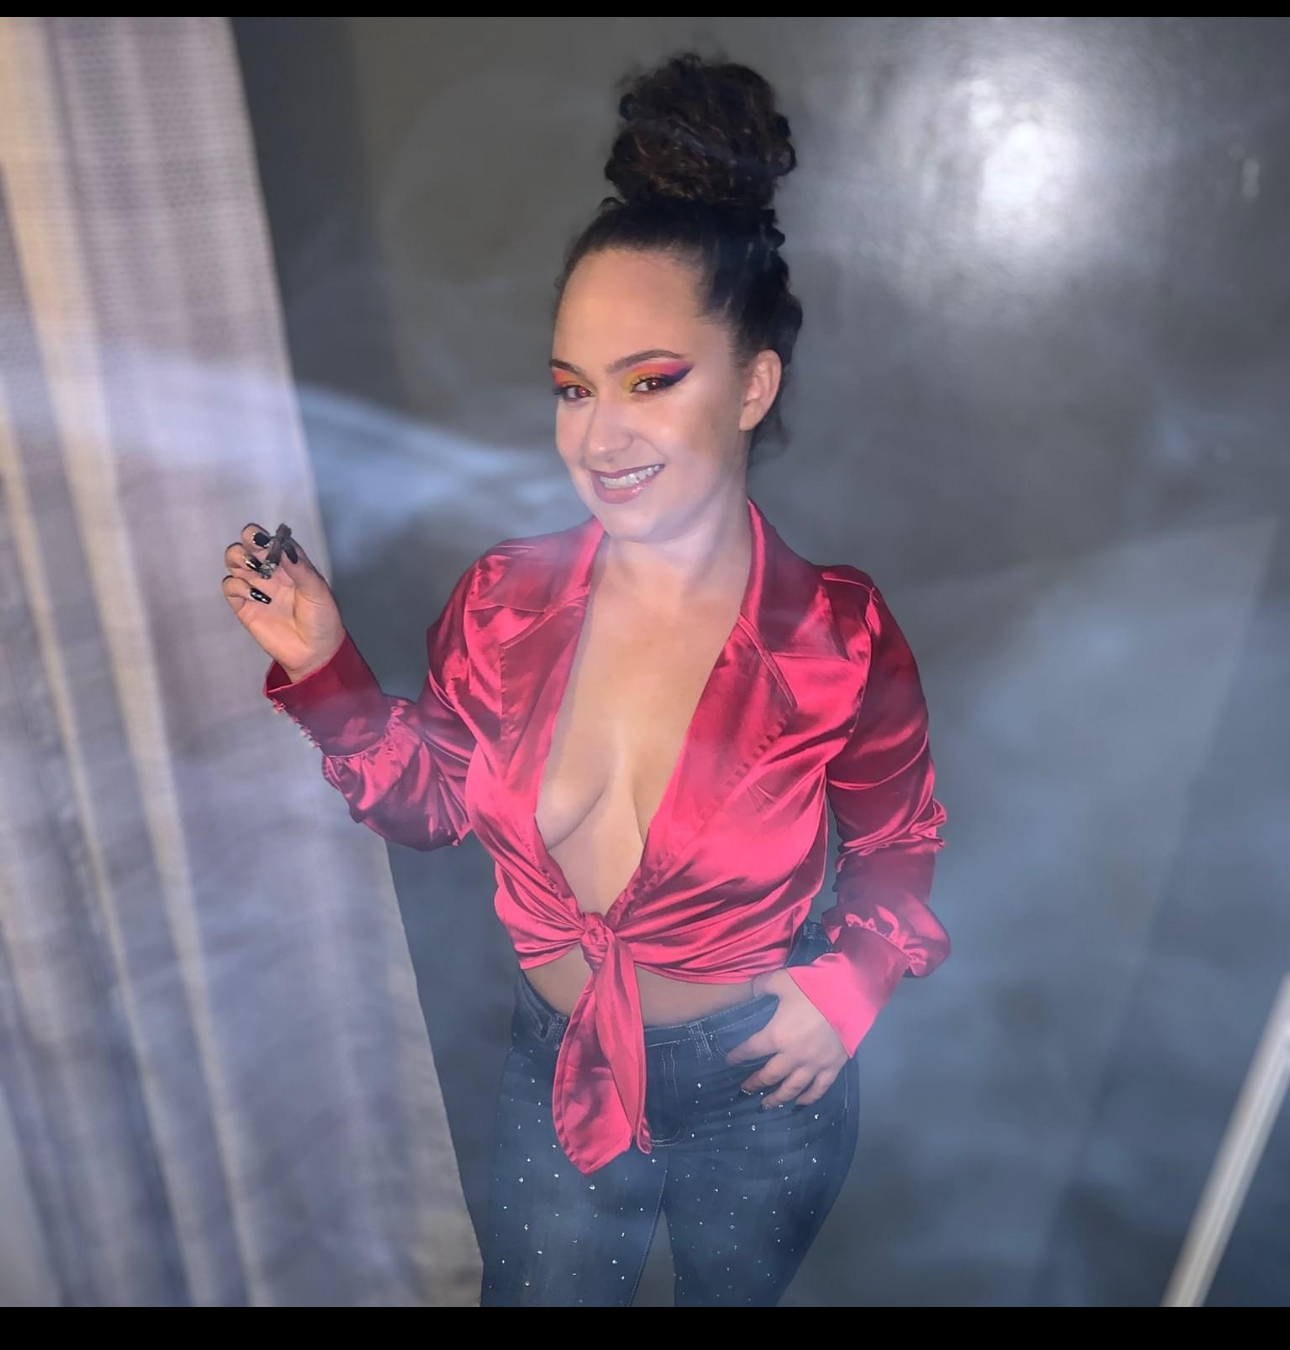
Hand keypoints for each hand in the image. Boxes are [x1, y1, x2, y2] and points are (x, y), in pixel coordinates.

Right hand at [221, 522, 344, 679]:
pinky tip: (258, 597)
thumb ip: (300, 568)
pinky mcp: (244, 606)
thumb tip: (283, 547)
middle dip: (248, 541)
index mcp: (289, 563)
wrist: (314, 653)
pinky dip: (238, 586)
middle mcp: (270, 571)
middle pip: (247, 545)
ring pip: (234, 561)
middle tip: (258, 553)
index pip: (272, 540)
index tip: (268, 540)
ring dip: (240, 559)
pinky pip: (230, 586)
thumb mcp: (317, 591)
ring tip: (257, 571)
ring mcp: (255, 587)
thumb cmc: (321, 620)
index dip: (267, 535)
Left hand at [725, 968, 848, 1107]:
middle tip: (745, 1090)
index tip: (728, 1061)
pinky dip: (809, 1098)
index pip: (750, 1050)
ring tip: (767, 1105)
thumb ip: (760, 986)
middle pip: (769, 1075)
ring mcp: (814, 1064)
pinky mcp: (832, 1067)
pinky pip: (819, 1088)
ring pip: (792, 1088)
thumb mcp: (780, 980)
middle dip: (755, 1083)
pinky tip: (800, 1103)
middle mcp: (792, 1056)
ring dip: (778, 1098)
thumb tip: (748, 991)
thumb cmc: (812, 986)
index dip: (737, 1056)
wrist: (849, 994)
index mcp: (776, 1035)